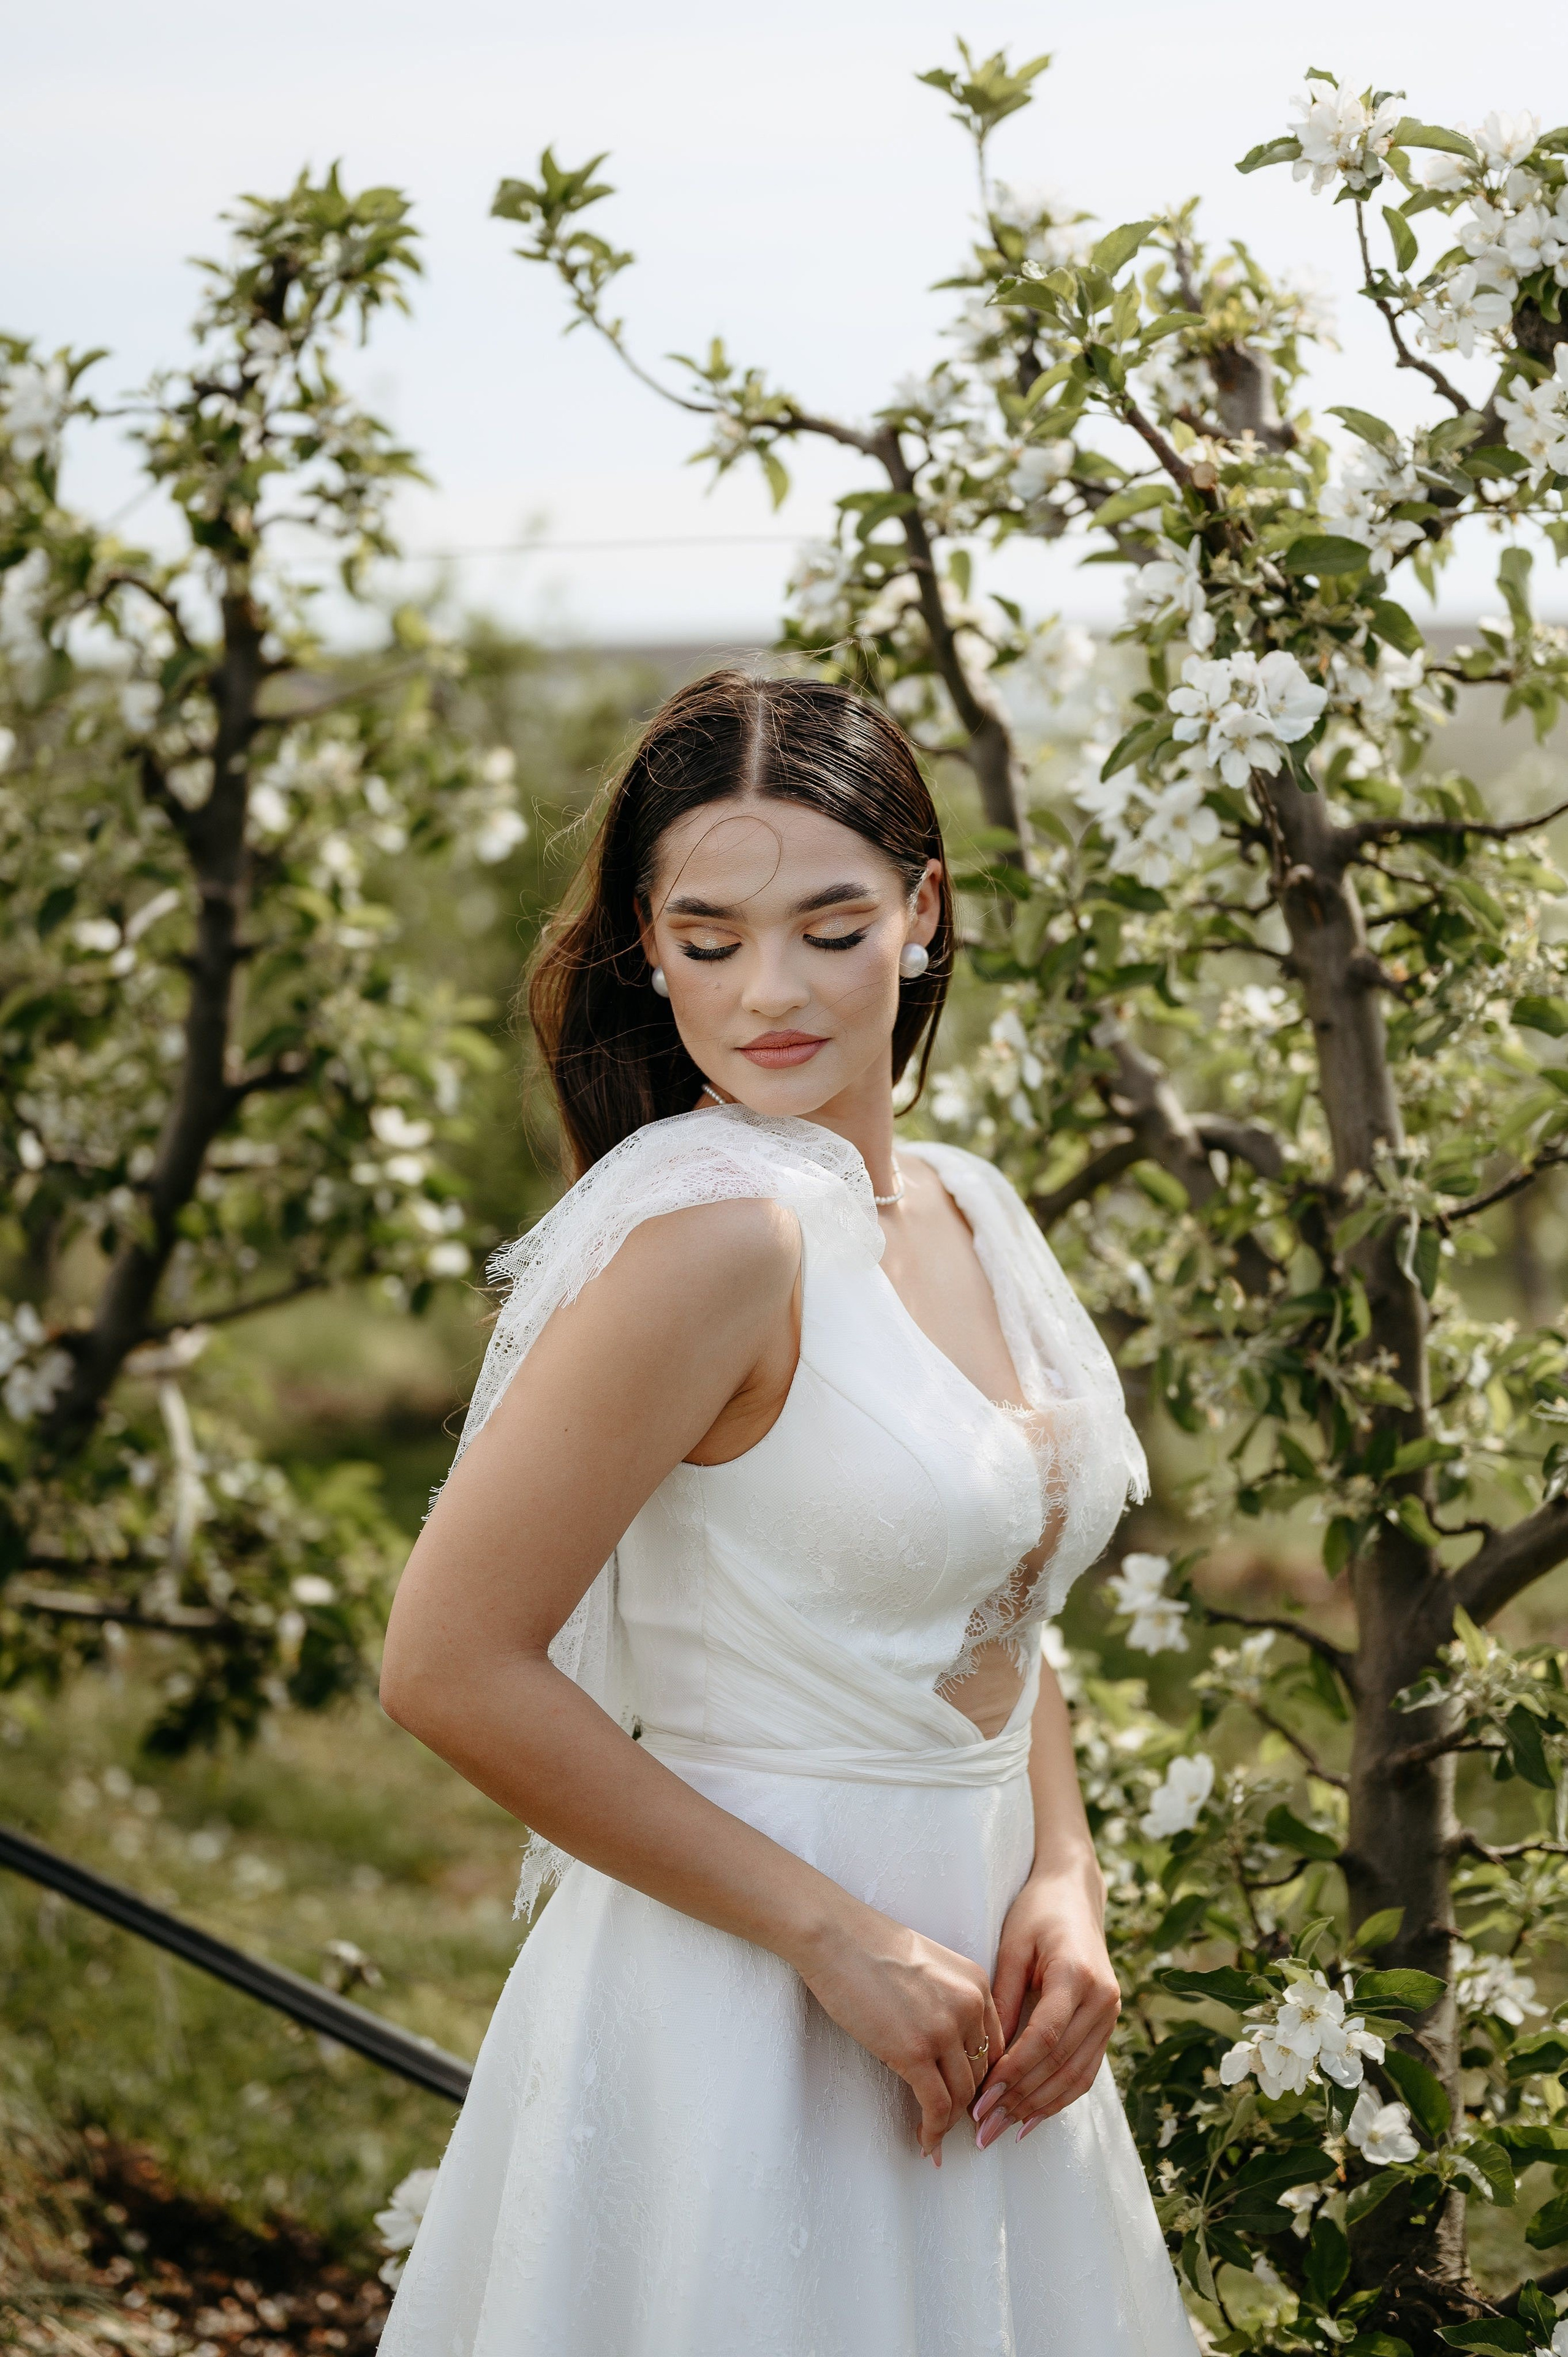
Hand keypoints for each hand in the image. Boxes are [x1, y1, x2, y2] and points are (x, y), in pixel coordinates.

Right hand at [794, 1904, 1003, 2163]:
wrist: (836, 1937)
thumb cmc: (871, 1948)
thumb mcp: (929, 1967)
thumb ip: (949, 2001)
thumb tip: (946, 2049)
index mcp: (976, 1983)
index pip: (995, 2045)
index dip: (984, 2078)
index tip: (971, 2098)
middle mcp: (970, 2006)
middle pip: (981, 2073)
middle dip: (968, 2103)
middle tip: (951, 2123)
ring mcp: (944, 2030)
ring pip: (962, 2095)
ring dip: (949, 2122)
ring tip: (934, 2135)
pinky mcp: (914, 2051)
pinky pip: (937, 2106)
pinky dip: (933, 2131)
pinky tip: (925, 2141)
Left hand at [971, 1862, 1119, 2147]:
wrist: (1075, 1891)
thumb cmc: (1036, 1911)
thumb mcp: (1012, 1945)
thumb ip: (1002, 1999)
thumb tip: (986, 2056)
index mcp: (1077, 1976)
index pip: (1044, 2038)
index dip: (1013, 2072)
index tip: (981, 2098)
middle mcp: (1102, 2000)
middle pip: (1060, 2064)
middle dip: (1020, 2101)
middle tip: (984, 2129)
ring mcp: (1110, 2014)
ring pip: (1076, 2076)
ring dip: (1038, 2108)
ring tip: (1001, 2130)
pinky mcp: (1107, 2023)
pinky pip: (1085, 2071)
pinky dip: (1058, 2098)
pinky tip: (1030, 2118)